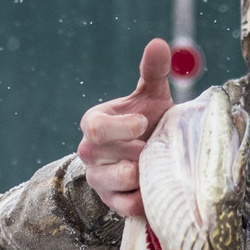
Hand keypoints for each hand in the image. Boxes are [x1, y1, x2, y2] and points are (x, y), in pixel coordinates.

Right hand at [76, 38, 173, 218]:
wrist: (149, 157)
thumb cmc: (148, 122)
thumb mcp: (151, 95)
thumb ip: (153, 71)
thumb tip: (159, 43)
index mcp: (94, 124)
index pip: (95, 128)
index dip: (122, 128)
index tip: (144, 124)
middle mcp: (90, 153)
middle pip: (108, 158)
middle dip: (140, 153)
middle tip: (156, 148)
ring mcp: (99, 180)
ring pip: (122, 182)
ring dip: (146, 174)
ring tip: (158, 164)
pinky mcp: (112, 204)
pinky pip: (130, 206)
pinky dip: (148, 196)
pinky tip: (158, 184)